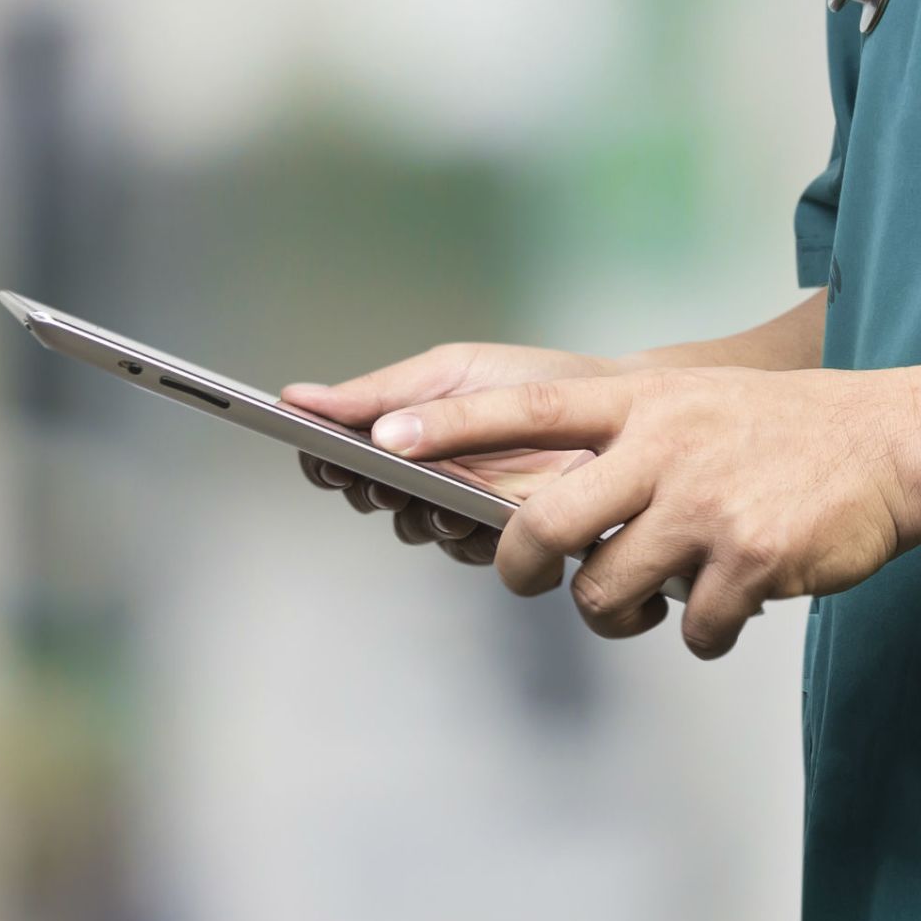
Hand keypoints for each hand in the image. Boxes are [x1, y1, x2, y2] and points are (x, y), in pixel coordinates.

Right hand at [280, 343, 623, 566]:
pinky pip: (466, 549)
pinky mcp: (504, 536)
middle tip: (376, 478)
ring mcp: (463, 506)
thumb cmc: (535, 381)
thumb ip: (379, 392)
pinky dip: (463, 535)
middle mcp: (427, 471)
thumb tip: (298, 398)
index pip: (343, 450)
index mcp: (406, 426)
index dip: (325, 457)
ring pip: (414, 527)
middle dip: (369, 488)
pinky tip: (473, 516)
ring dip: (417, 514)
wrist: (622, 405)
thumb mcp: (452, 372)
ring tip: (433, 496)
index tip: (321, 454)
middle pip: (370, 495)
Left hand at [370, 367, 915, 657]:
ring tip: (648, 601)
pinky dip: (701, 632)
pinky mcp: (750, 558)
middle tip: (523, 578)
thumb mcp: (690, 403)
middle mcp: (665, 448)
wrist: (891, 448)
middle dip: (517, 568)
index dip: (451, 427)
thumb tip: (537, 505)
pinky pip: (691, 628)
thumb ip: (619, 438)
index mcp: (643, 403)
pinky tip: (726, 605)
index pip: (527, 410)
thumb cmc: (776, 433)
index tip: (383, 438)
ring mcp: (706, 505)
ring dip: (617, 614)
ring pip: (606, 592)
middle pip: (545, 526)